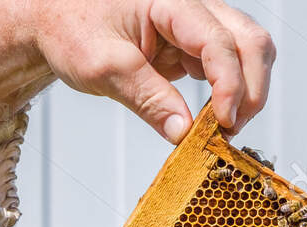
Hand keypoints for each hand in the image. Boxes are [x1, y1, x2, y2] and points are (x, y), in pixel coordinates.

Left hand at [0, 0, 274, 141]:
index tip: (223, 123)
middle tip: (231, 130)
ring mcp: (195, 26)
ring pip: (246, 51)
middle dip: (251, 87)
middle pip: (249, 40)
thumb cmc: (73, 30)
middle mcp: (193, 8)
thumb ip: (146, 98)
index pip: (218, 40)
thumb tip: (183, 133)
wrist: (56, 21)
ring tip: (223, 128)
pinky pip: (224, 66)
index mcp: (171, 2)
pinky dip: (227, 93)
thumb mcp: (103, 67)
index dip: (229, 84)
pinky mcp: (190, 45)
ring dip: (245, 90)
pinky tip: (212, 119)